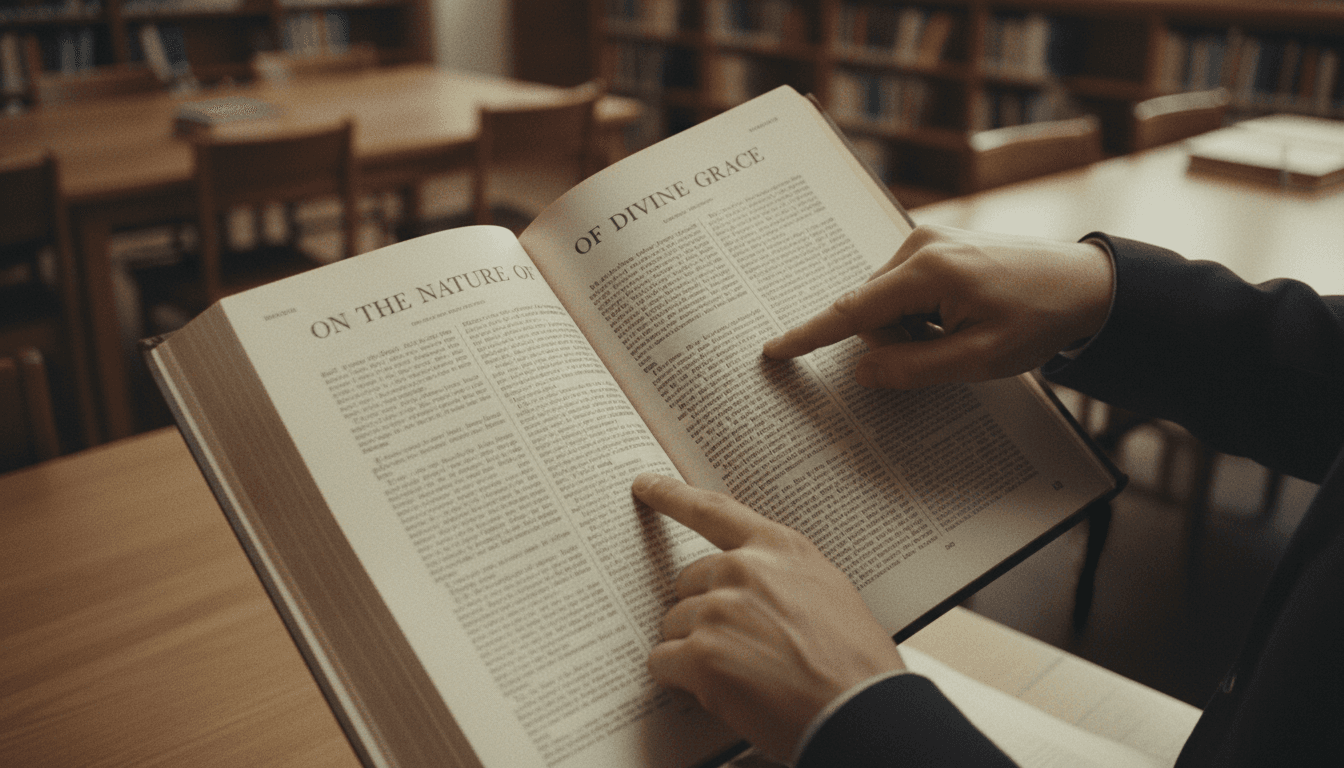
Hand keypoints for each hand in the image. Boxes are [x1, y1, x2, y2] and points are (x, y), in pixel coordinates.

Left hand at [634, 473, 903, 761]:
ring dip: (695, 651)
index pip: (712, 510)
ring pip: (674, 625)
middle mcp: (743, 570)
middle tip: (740, 648)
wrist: (861, 711)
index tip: (644, 485)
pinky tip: (719, 691)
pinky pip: (663, 662)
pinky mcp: (702, 654)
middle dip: (702, 614)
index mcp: (778, 548)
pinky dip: (680, 680)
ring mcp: (719, 609)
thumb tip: (748, 589)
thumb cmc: (855, 663)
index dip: (672, 496)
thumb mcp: (828, 592)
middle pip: (687, 583)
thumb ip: (780, 577)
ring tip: (743, 675)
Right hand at [763, 225, 1113, 388]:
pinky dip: (923, 314)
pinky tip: (963, 316)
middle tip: (950, 352)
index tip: (773, 349)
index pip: (852, 310)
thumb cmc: (1039, 319)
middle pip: (872, 310)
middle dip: (896, 342)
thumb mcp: (978, 359)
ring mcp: (929, 239)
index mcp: (928, 271)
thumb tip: (863, 371)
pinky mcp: (938, 244)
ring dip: (913, 329)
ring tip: (966, 331)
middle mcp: (920, 244)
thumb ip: (914, 369)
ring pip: (888, 303)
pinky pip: (907, 290)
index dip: (810, 335)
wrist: (1088, 283)